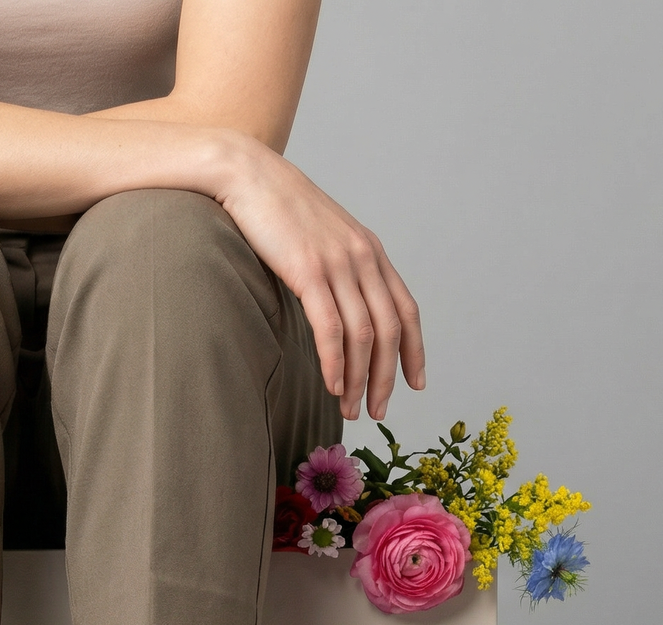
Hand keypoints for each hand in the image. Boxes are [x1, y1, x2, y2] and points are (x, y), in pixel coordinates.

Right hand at [215, 137, 424, 421]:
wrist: (247, 175)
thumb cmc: (275, 210)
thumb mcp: (318, 239)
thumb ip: (335, 269)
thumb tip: (336, 306)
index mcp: (369, 251)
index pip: (405, 309)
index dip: (414, 350)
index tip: (415, 383)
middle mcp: (363, 257)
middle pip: (389, 329)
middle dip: (387, 377)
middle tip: (379, 411)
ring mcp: (338, 263)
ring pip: (363, 335)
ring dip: (360, 379)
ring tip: (351, 409)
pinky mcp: (309, 271)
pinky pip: (331, 327)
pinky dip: (334, 362)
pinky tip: (333, 385)